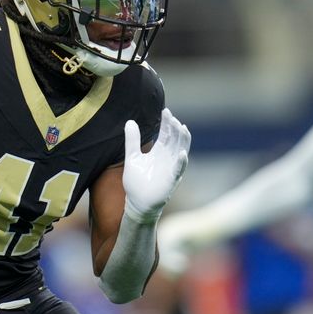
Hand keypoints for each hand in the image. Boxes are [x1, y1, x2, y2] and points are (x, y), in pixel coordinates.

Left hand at [123, 108, 190, 222]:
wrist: (137, 203)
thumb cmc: (136, 182)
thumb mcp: (132, 157)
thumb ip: (132, 140)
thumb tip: (130, 121)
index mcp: (159, 151)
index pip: (166, 133)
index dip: (167, 122)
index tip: (165, 111)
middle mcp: (168, 158)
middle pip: (175, 139)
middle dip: (174, 128)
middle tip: (172, 117)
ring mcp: (171, 168)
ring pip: (181, 150)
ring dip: (182, 140)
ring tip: (181, 128)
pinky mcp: (171, 181)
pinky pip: (178, 170)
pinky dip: (181, 162)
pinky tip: (181, 153)